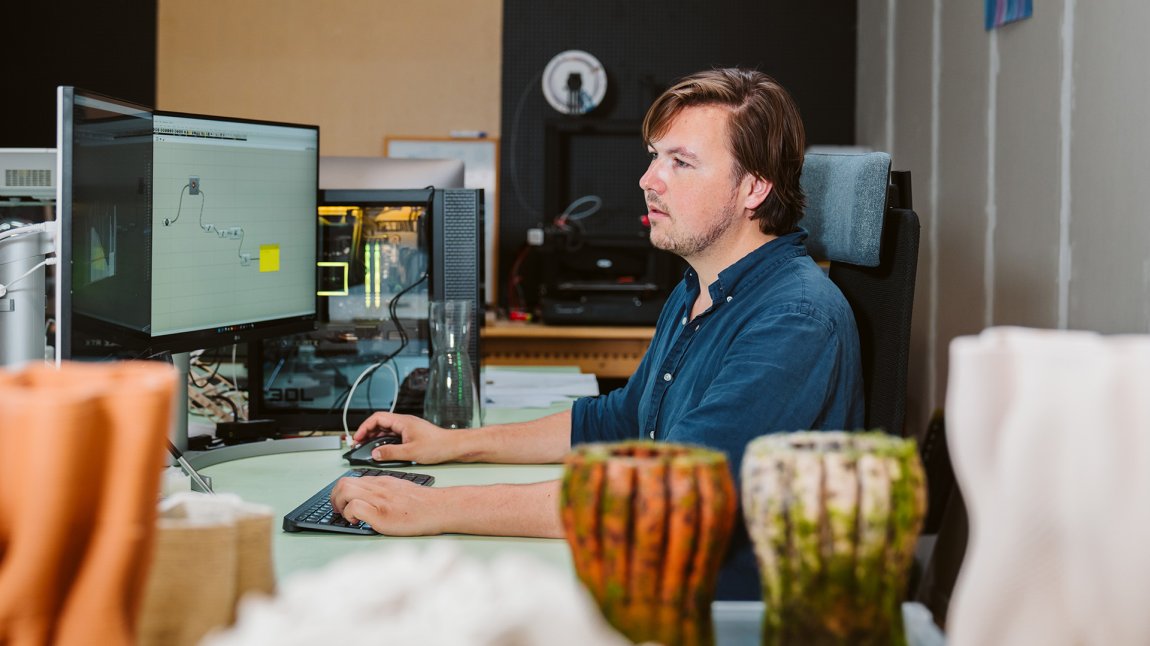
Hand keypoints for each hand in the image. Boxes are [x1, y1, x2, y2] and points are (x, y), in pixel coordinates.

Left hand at [330, 475, 445, 535]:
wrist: (440, 508)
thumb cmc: (424, 504)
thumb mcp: (402, 490)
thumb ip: (385, 491)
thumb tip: (371, 500)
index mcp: (382, 482)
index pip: (352, 479)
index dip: (342, 492)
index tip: (343, 503)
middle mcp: (378, 487)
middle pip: (343, 483)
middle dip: (334, 498)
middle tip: (339, 510)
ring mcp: (379, 499)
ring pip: (345, 491)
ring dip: (339, 505)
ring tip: (346, 516)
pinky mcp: (381, 514)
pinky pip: (354, 507)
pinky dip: (349, 515)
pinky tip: (357, 522)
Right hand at [353, 412, 467, 464]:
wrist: (453, 446)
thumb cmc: (437, 446)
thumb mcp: (410, 452)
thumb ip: (390, 453)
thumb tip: (375, 454)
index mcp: (403, 421)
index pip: (377, 418)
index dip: (365, 427)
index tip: (357, 438)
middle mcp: (404, 422)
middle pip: (380, 423)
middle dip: (367, 433)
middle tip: (358, 444)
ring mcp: (408, 428)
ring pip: (386, 430)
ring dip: (375, 438)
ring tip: (367, 448)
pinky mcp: (411, 434)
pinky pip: (393, 435)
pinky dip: (384, 441)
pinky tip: (382, 450)